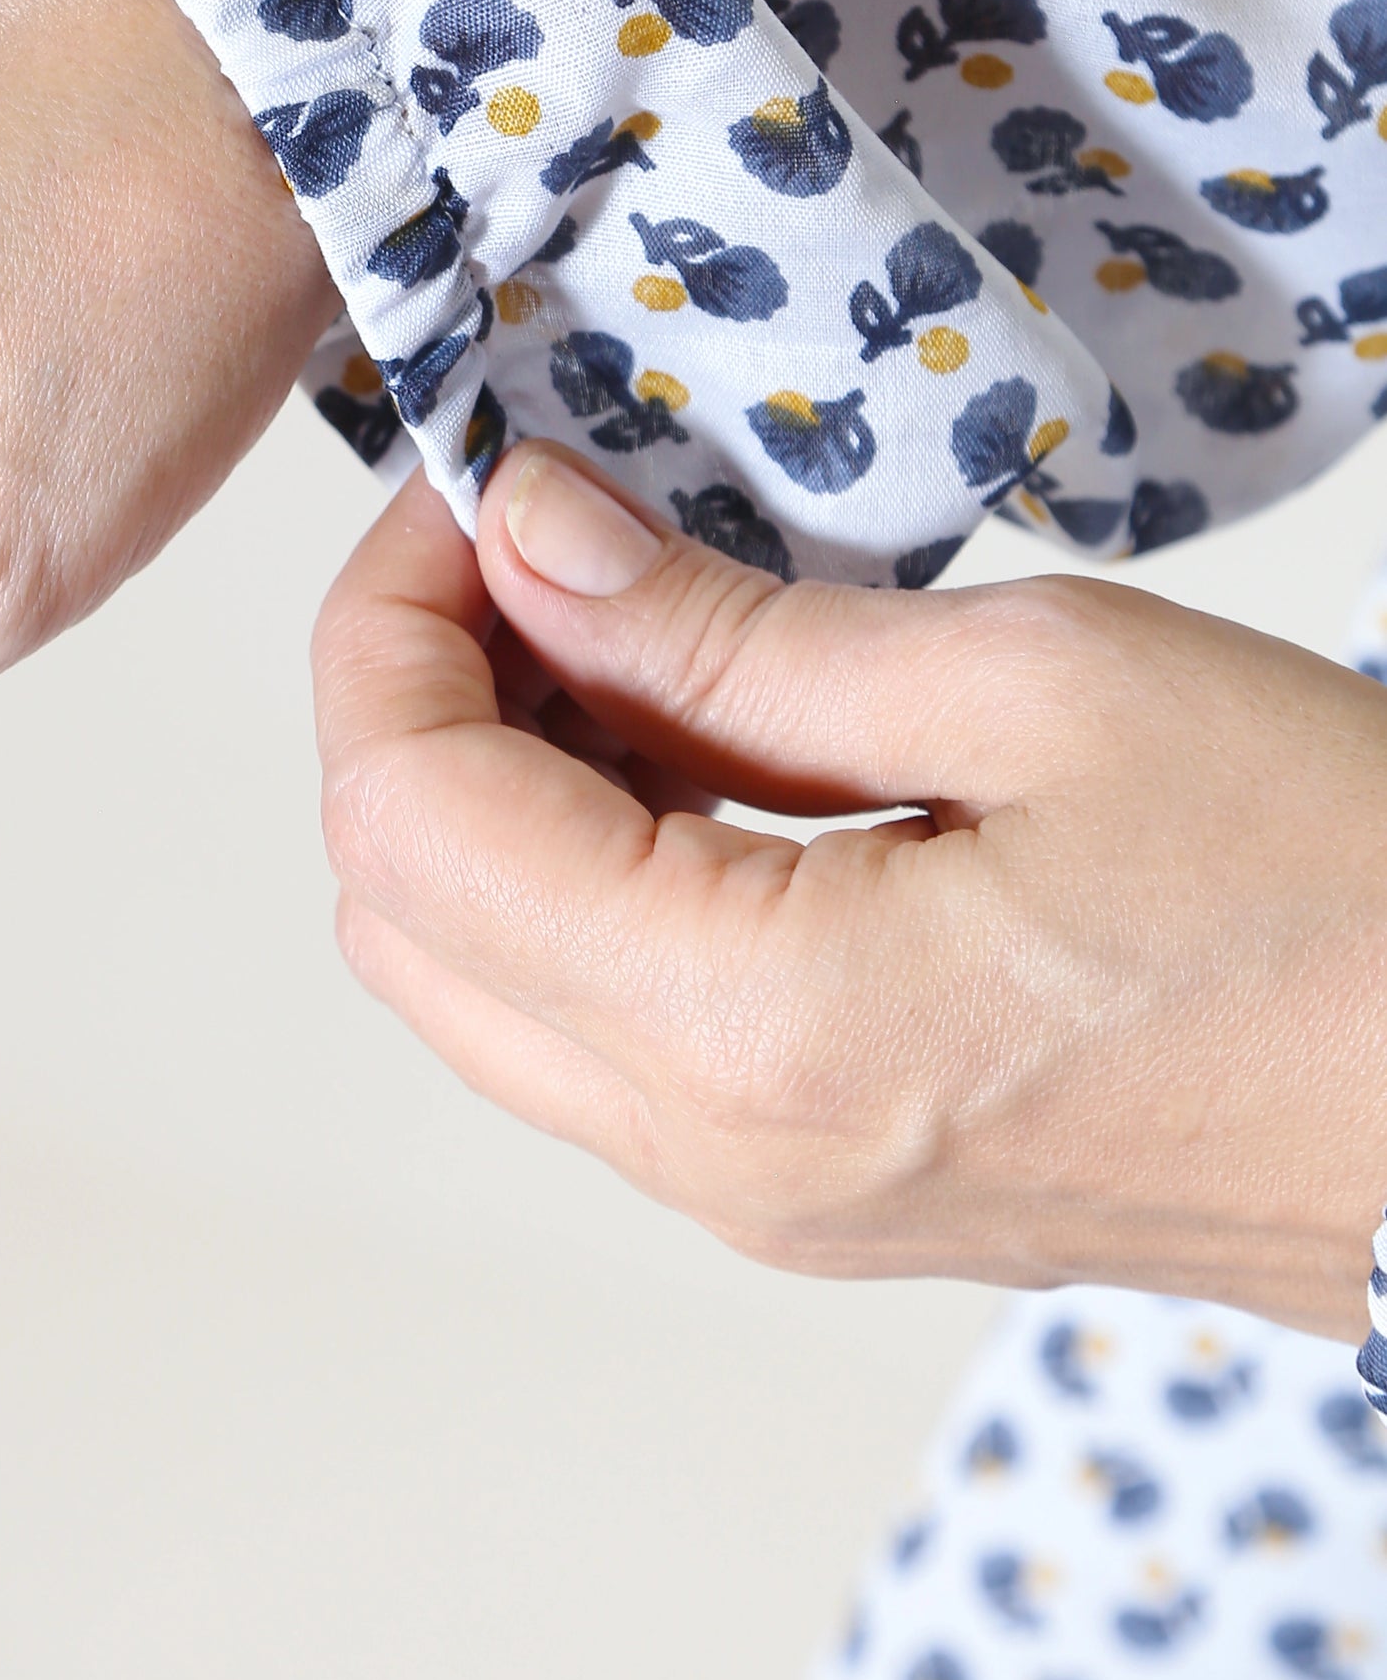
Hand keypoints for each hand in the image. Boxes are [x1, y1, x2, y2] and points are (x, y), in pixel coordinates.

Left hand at [312, 441, 1386, 1341]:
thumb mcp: (1042, 689)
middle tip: (541, 544)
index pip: (407, 817)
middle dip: (422, 700)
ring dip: (501, 787)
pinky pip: (598, 1024)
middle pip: (402, 912)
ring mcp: (756, 1192)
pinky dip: (588, 872)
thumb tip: (530, 540)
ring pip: (482, 978)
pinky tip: (701, 746)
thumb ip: (733, 633)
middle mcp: (715, 1152)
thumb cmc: (1347, 895)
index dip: (390, 622)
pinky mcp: (810, 1186)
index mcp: (755, 1031)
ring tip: (632, 626)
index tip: (472, 487)